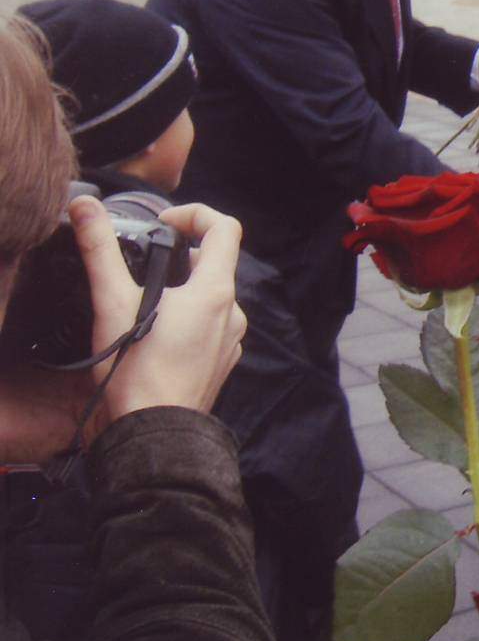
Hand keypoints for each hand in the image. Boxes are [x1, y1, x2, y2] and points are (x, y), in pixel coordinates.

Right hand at [75, 197, 247, 420]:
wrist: (153, 433)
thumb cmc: (135, 370)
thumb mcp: (112, 302)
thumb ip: (100, 250)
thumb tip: (85, 207)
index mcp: (215, 291)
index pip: (225, 228)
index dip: (196, 214)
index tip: (165, 222)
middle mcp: (232, 313)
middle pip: (216, 264)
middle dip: (182, 255)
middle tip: (144, 264)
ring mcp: (230, 340)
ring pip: (211, 298)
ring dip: (183, 291)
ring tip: (144, 303)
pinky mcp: (220, 363)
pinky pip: (209, 329)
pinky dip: (187, 321)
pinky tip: (155, 336)